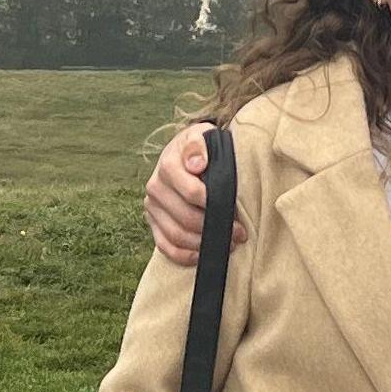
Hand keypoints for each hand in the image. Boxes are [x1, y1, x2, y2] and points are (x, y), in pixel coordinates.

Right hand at [145, 124, 246, 268]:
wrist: (186, 154)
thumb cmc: (201, 148)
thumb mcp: (203, 136)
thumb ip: (199, 145)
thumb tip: (197, 164)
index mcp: (168, 165)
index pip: (191, 192)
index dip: (215, 205)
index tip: (236, 214)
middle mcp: (155, 187)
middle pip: (185, 218)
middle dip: (214, 228)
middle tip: (238, 234)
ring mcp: (152, 207)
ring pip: (175, 235)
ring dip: (203, 244)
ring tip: (226, 243)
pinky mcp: (152, 222)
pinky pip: (164, 246)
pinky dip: (184, 255)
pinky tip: (202, 255)